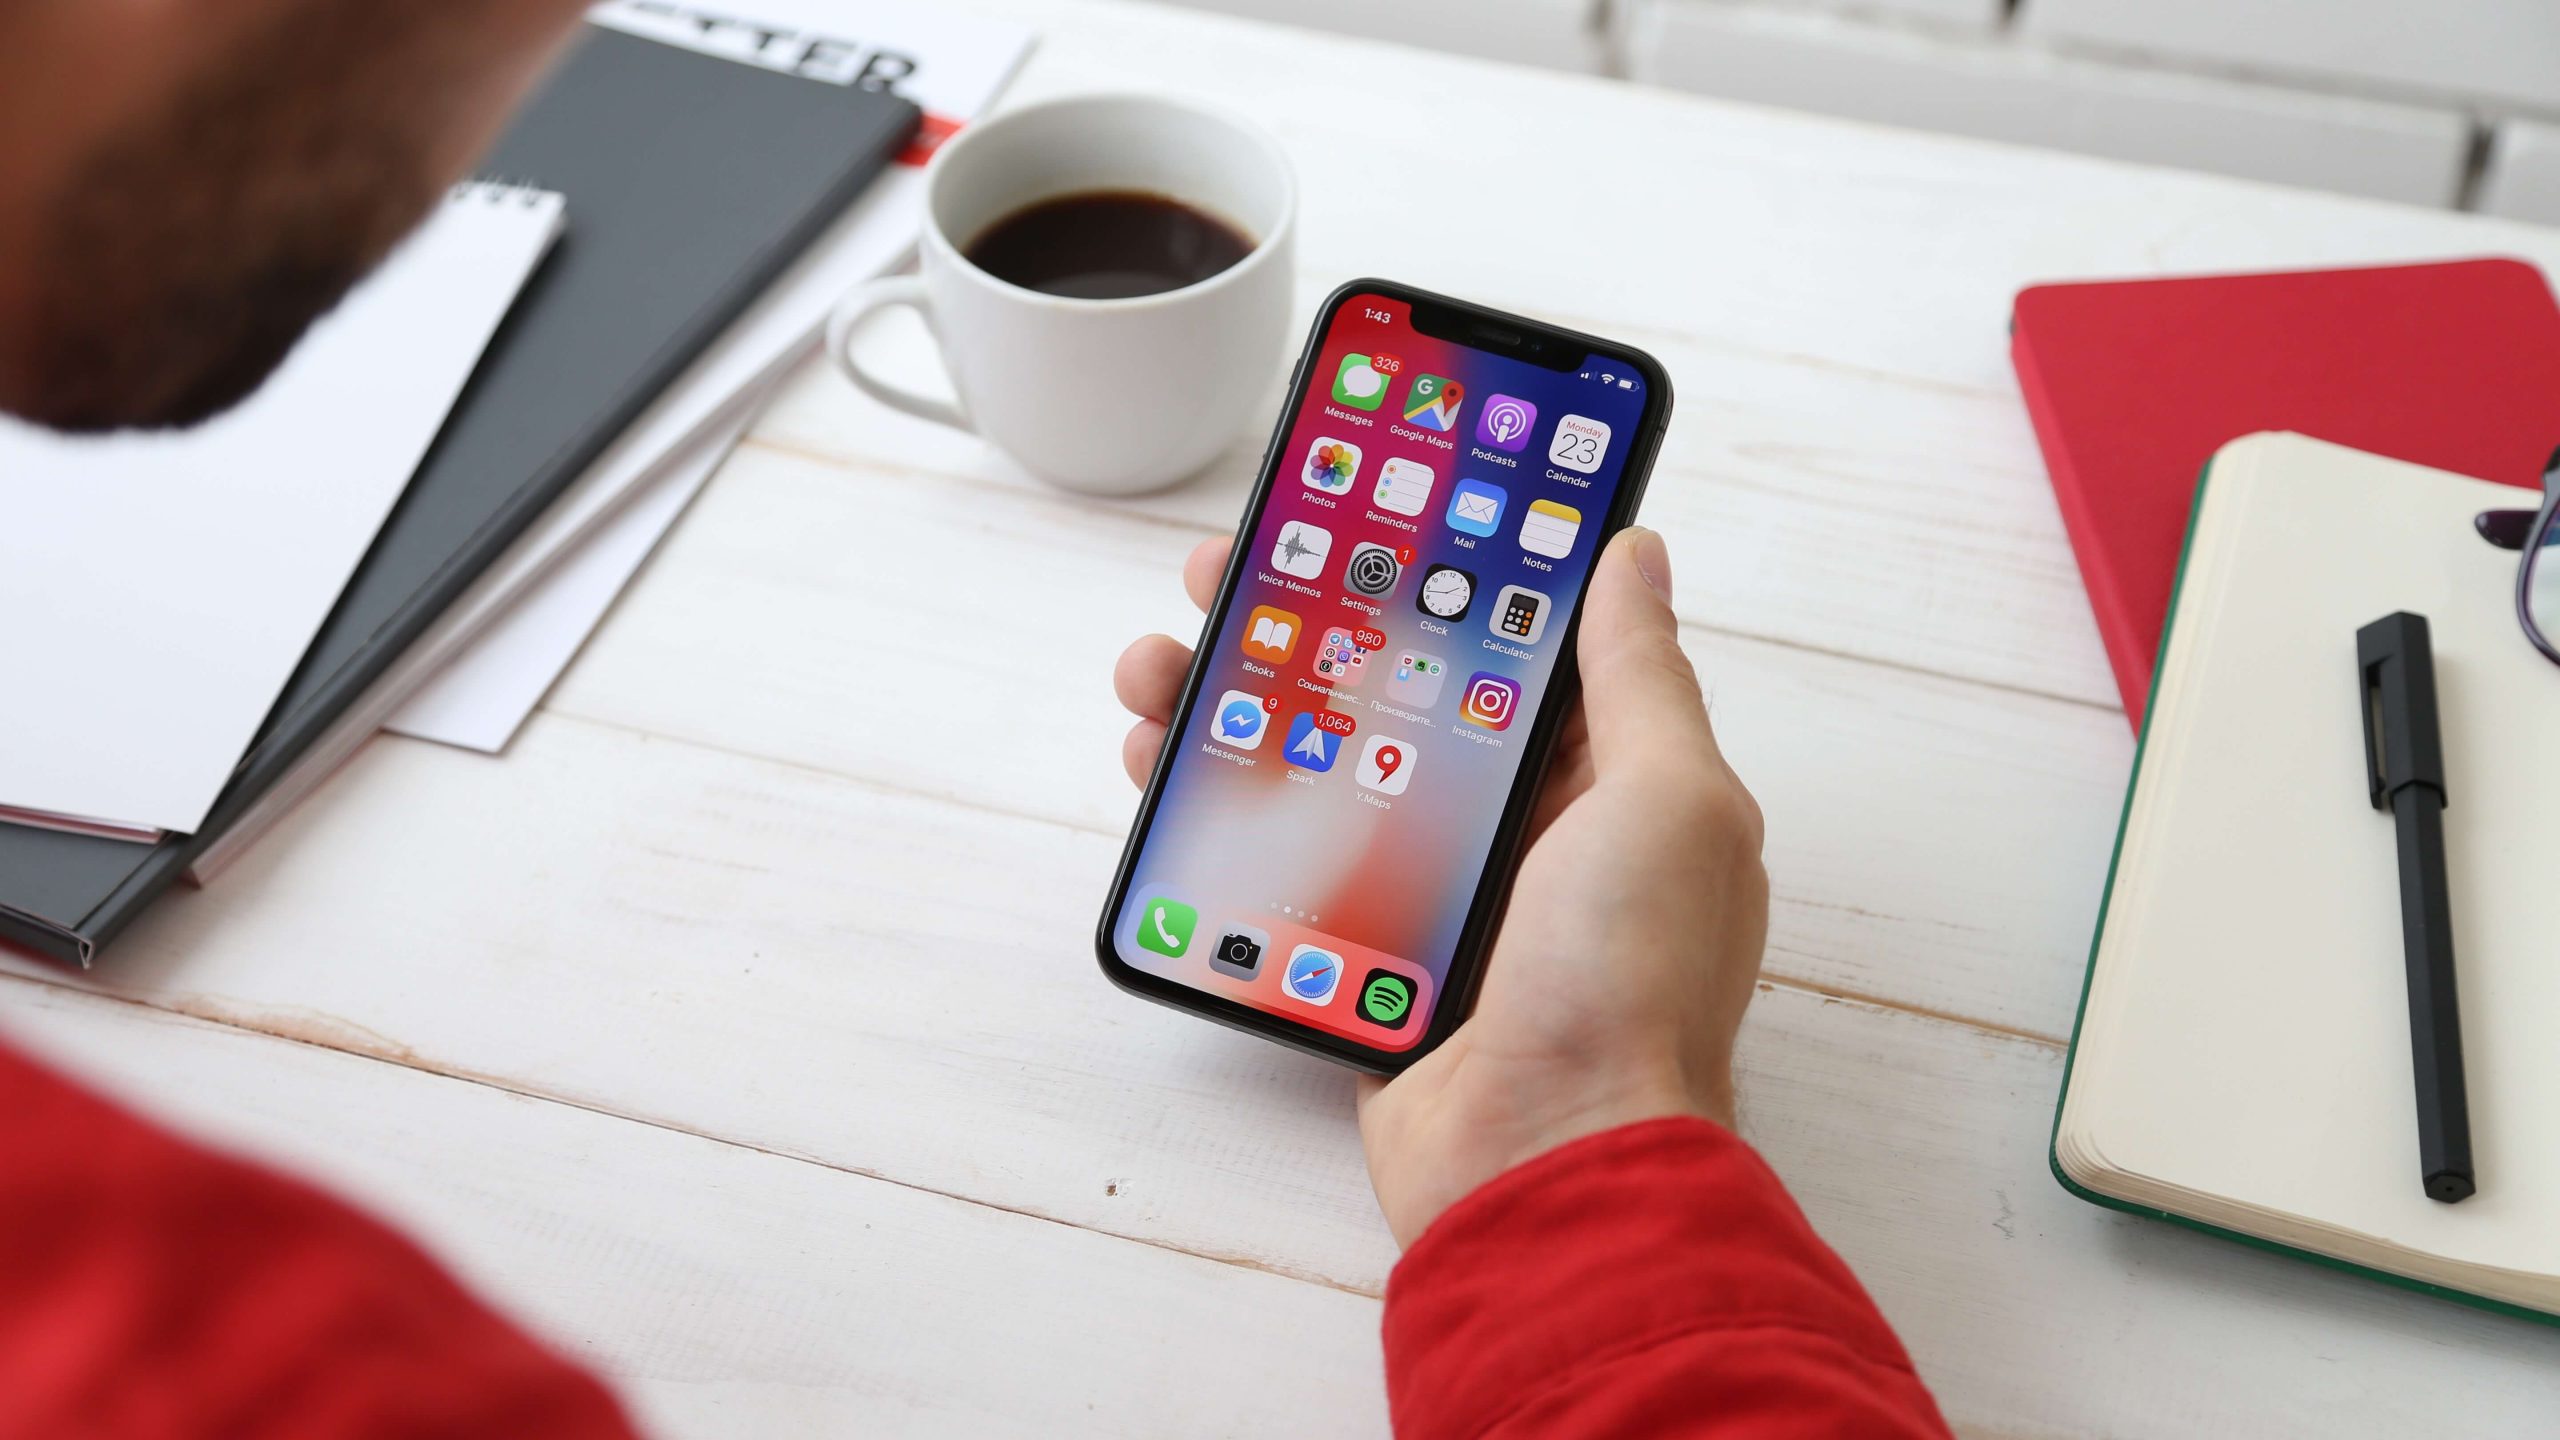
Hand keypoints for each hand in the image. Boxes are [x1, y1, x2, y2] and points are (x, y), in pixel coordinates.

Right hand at [1114, 528, 1767, 1246]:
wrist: (1549, 1163)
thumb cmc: (1631, 983)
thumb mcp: (1669, 799)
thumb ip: (1640, 674)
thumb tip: (1633, 552)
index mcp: (1600, 777)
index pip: (1505, 638)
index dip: (1431, 565)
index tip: (1356, 507)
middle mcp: (1517, 824)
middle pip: (1387, 690)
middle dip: (1300, 623)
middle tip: (1224, 576)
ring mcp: (1433, 889)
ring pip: (1315, 765)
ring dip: (1231, 706)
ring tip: (1162, 669)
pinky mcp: (1362, 950)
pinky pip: (1280, 861)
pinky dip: (1216, 813)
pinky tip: (1164, 773)